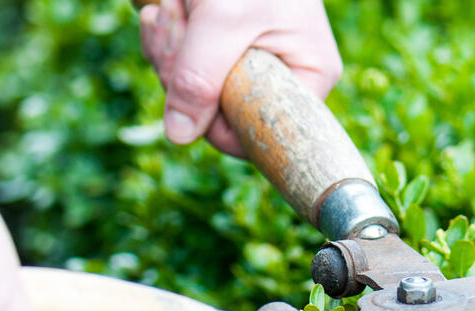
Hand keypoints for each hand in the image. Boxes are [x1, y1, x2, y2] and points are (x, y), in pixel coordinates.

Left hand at [138, 0, 342, 156]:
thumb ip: (200, 77)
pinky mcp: (219, 53)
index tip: (188, 81)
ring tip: (173, 8)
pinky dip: (166, 39)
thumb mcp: (223, 19)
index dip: (217, 120)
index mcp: (308, 77)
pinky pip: (183, 69)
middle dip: (183, 72)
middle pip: (220, 114)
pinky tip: (167, 9)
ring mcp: (249, 65)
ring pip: (194, 93)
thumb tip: (179, 135)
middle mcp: (283, 78)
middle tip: (173, 21)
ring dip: (169, 50)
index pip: (263, 133)